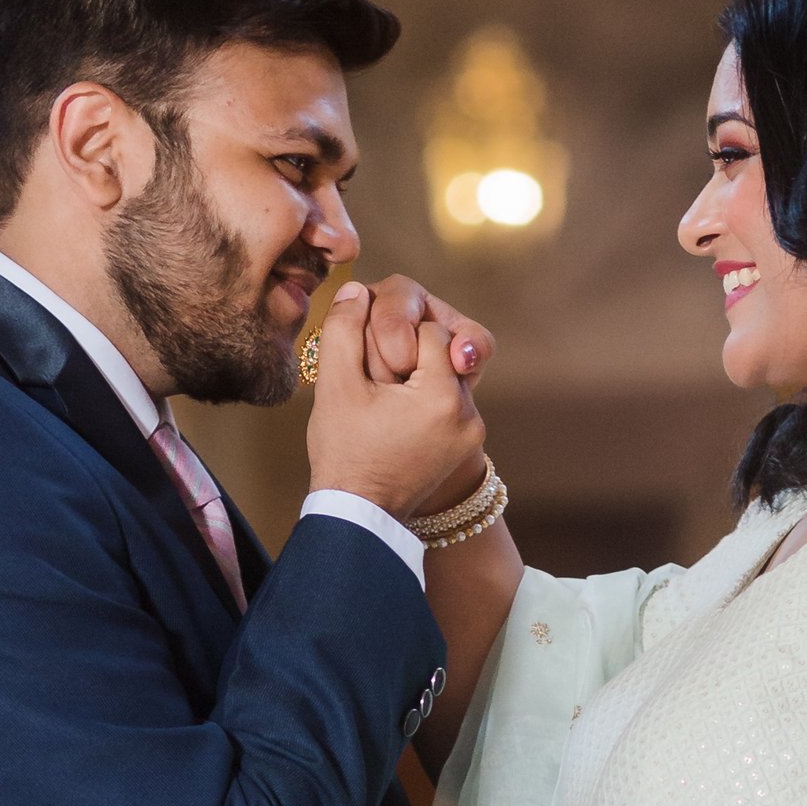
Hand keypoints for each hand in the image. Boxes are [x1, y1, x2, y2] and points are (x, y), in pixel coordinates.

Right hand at [361, 280, 496, 514]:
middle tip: (377, 378)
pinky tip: (395, 415)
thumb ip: (345, 330)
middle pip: (443, 349)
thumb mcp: (335, 386)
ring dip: (418, 374)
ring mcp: (471, 432)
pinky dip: (425, 398)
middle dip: (410, 352)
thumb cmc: (344, 452)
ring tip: (385, 398)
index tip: (373, 366)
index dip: (395, 336)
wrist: (359, 516)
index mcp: (442, 397)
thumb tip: (358, 289)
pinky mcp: (465, 445)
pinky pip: (449, 400)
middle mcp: (468, 414)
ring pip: (446, 373)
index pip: (430, 330)